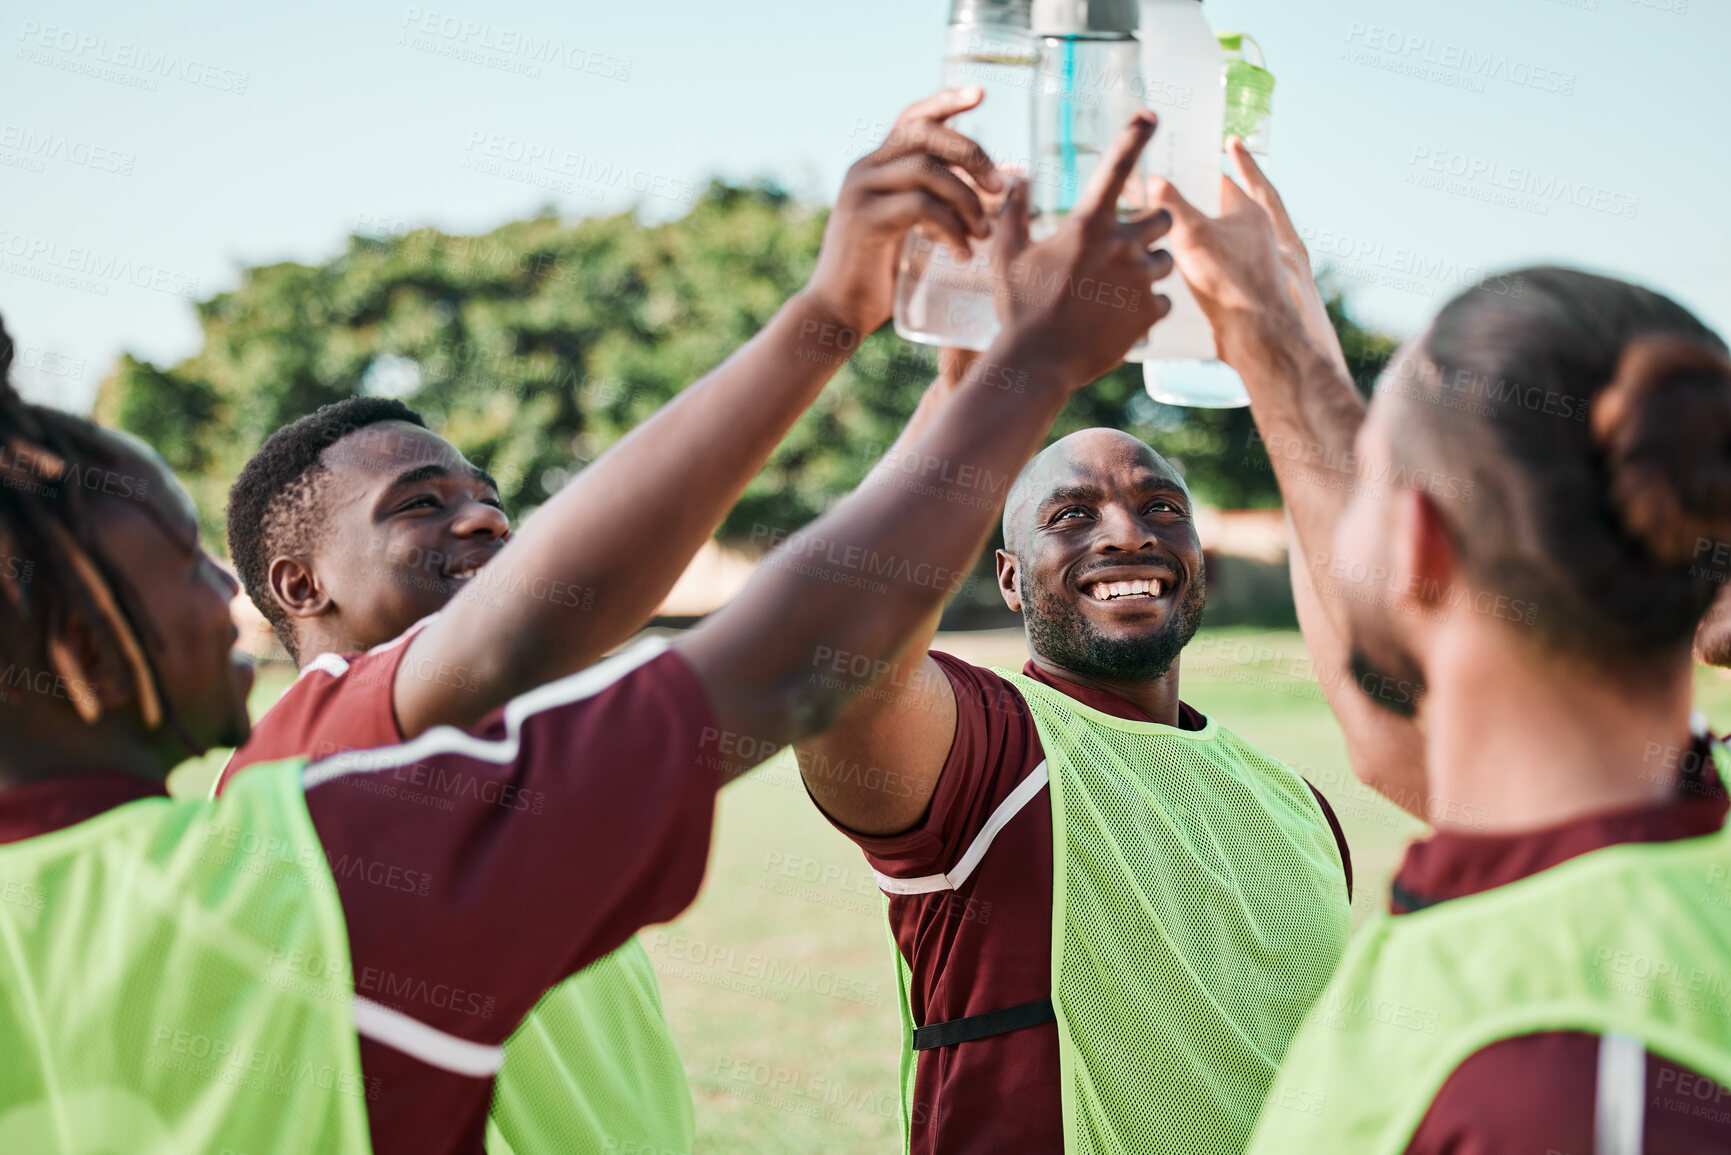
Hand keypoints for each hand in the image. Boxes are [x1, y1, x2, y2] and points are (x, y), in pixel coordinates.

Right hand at [803, 88, 1004, 335]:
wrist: (838, 312)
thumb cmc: (880, 276)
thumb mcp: (913, 231)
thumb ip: (942, 205)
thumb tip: (1002, 185)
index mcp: (875, 167)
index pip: (912, 118)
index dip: (946, 101)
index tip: (980, 93)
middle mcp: (864, 170)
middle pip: (925, 135)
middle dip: (971, 154)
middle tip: (999, 187)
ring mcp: (860, 193)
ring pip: (927, 170)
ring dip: (966, 200)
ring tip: (983, 234)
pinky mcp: (863, 220)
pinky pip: (919, 208)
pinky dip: (950, 229)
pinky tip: (963, 254)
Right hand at [990, 111, 1173, 390]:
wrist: (1037, 363)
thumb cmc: (1018, 307)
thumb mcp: (1007, 254)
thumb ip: (1014, 211)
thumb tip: (1017, 177)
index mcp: (1089, 225)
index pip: (1117, 168)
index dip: (1135, 136)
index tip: (1152, 115)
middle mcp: (1122, 246)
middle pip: (1163, 218)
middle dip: (1152, 226)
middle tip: (1128, 245)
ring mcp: (1140, 281)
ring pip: (1166, 262)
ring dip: (1150, 269)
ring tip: (1118, 289)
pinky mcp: (1149, 314)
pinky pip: (1163, 301)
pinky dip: (1147, 307)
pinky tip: (1120, 318)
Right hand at [1147, 139, 1346, 376]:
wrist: (1259, 338)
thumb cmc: (1232, 283)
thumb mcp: (1192, 235)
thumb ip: (1171, 205)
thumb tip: (1152, 179)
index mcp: (1253, 216)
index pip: (1229, 180)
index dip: (1208, 167)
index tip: (1196, 155)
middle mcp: (1261, 238)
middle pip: (1232, 210)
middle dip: (1213, 199)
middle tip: (1193, 186)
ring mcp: (1258, 267)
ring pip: (1228, 243)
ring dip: (1206, 234)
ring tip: (1181, 229)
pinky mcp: (1247, 294)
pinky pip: (1223, 272)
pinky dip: (1205, 267)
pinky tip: (1185, 272)